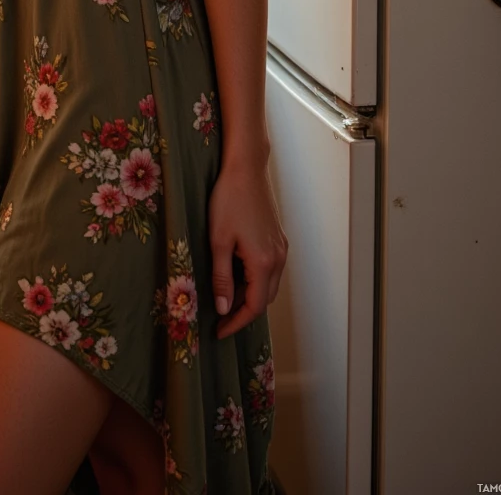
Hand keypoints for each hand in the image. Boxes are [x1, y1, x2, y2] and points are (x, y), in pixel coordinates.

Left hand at [208, 162, 287, 339]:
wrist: (246, 168)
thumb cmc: (228, 200)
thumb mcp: (218, 240)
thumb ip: (222, 277)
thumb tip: (223, 308)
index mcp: (265, 262)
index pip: (254, 306)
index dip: (236, 322)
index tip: (219, 331)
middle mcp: (279, 258)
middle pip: (264, 298)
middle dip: (242, 311)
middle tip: (219, 315)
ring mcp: (281, 248)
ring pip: (268, 284)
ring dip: (248, 294)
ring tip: (224, 294)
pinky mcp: (278, 238)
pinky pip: (270, 269)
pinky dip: (254, 279)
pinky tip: (236, 272)